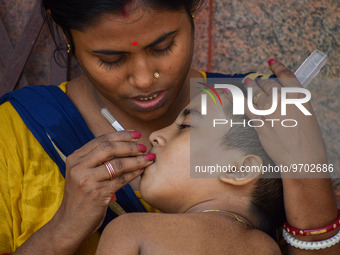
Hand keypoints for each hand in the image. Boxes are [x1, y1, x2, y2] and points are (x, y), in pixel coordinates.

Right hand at [50, 131, 153, 249]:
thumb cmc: (81, 197)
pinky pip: (121, 180)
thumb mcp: (82, 174)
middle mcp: (79, 167)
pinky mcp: (97, 194)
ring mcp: (87, 181)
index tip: (136, 134)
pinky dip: (134, 173)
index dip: (121, 135)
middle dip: (130, 146)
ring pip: (118, 164)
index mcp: (75, 158)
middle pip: (109, 148)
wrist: (69, 223)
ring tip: (148, 158)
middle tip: (144, 147)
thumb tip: (123, 143)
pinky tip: (141, 170)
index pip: (101, 140)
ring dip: (137, 160)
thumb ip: (97, 159)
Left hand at [242, 60, 327, 172]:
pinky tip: (228, 91)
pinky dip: (235, 97)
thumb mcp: (306, 114)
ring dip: (250, 85)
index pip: (286, 75)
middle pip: (268, 84)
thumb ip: (293, 102)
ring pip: (256, 92)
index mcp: (299, 96)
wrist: (301, 157)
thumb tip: (280, 95)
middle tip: (258, 81)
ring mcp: (270, 109)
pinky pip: (244, 105)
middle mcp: (284, 99)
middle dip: (262, 82)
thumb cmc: (307, 139)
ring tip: (247, 81)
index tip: (271, 62)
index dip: (277, 67)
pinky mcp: (259, 120)